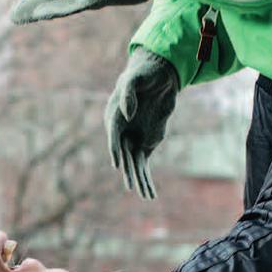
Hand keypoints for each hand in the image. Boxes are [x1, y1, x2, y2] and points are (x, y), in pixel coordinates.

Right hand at [105, 48, 179, 198]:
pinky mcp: (146, 143)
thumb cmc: (143, 75)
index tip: (117, 164)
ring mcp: (134, 138)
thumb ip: (129, 93)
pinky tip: (150, 193)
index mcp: (115, 116)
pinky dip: (146, 178)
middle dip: (128, 171)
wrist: (157, 77)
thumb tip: (129, 113)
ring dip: (139, 180)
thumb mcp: (135, 79)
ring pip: (134, 163)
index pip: (114, 136)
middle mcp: (122, 131)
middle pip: (124, 154)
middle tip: (132, 186)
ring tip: (146, 196)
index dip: (115, 150)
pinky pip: (144, 164)